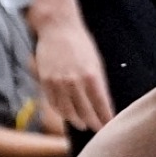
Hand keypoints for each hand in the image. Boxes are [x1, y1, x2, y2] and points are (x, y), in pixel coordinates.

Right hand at [32, 18, 114, 132]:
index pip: (101, 104)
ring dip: (76, 120)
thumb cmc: (80, 42)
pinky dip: (61, 111)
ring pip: (68, 111)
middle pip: (85, 111)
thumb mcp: (96, 60)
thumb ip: (98, 81)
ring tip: (82, 125)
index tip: (109, 124)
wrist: (58, 28)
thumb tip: (102, 101)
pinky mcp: (46, 82)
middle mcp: (75, 82)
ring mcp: (58, 83)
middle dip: (92, 122)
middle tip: (97, 128)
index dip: (105, 117)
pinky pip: (54, 103)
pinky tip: (67, 113)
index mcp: (91, 75)